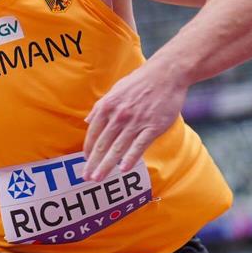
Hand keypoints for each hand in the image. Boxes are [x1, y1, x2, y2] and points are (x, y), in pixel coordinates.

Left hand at [81, 62, 187, 181]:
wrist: (166, 74)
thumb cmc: (139, 82)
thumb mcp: (115, 90)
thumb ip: (100, 107)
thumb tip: (87, 121)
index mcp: (107, 106)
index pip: (93, 132)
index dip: (88, 149)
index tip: (85, 161)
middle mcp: (119, 115)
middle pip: (103, 144)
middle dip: (93, 162)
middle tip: (86, 177)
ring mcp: (136, 122)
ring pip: (118, 148)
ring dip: (107, 165)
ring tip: (98, 178)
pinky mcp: (153, 127)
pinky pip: (139, 146)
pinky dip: (130, 158)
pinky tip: (123, 169)